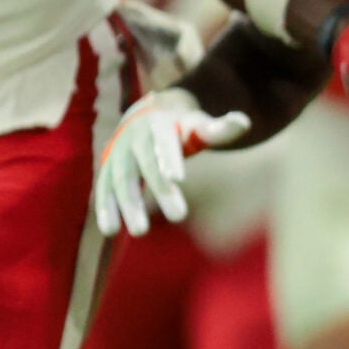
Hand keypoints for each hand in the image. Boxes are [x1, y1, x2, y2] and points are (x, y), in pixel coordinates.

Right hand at [94, 88, 251, 237]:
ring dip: (128, 205)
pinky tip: (109, 230)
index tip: (180, 179)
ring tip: (140, 231)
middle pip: (145, 164)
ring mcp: (117, 153)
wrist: (145, 117)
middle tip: (179, 216)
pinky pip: (104, 188)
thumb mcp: (199, 123)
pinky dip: (105, 207)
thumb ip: (218, 129)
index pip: (164, 140)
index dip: (170, 158)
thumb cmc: (181, 126)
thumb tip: (244, 122)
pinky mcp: (107, 168)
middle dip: (160, 190)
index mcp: (158, 123)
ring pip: (120, 179)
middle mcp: (134, 137)